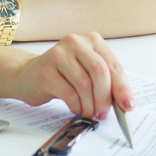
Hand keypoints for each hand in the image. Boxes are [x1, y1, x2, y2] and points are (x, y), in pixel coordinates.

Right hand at [18, 32, 134, 119]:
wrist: (27, 75)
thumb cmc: (62, 75)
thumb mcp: (87, 72)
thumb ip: (105, 82)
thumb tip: (123, 103)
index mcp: (92, 41)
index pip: (113, 64)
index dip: (122, 87)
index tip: (127, 105)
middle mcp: (76, 43)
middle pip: (99, 71)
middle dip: (105, 98)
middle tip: (104, 114)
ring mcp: (58, 54)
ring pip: (84, 84)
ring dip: (90, 105)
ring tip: (89, 113)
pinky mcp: (45, 70)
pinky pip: (68, 93)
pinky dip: (76, 106)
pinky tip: (75, 108)